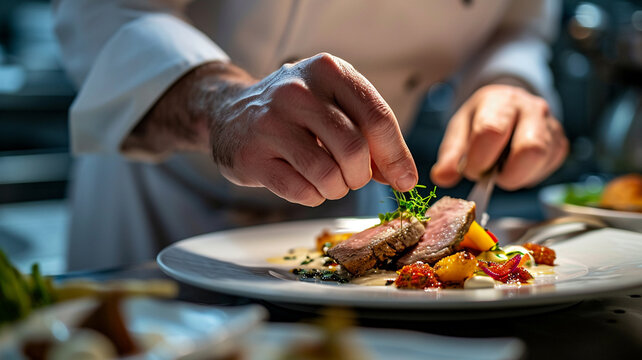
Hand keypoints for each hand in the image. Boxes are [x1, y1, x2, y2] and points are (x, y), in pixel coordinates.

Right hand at [207, 53, 416, 205]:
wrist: (229, 113)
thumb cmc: (295, 113)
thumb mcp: (333, 105)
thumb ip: (369, 134)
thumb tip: (401, 176)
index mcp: (327, 71)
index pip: (377, 118)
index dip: (396, 156)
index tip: (405, 180)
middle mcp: (297, 92)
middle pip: (355, 150)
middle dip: (362, 176)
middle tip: (354, 178)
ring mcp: (270, 123)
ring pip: (329, 175)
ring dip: (338, 189)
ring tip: (329, 181)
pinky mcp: (252, 156)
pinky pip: (302, 192)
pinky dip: (314, 196)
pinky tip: (306, 183)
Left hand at [430, 84, 567, 189]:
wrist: (508, 107)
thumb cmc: (481, 119)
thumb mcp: (459, 130)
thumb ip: (450, 155)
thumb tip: (442, 177)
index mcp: (501, 101)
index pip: (492, 132)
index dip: (479, 159)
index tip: (471, 168)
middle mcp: (532, 108)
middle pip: (530, 149)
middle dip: (506, 173)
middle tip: (490, 173)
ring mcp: (551, 126)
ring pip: (542, 161)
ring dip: (518, 175)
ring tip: (502, 168)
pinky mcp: (561, 144)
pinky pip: (548, 169)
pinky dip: (528, 175)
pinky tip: (516, 166)